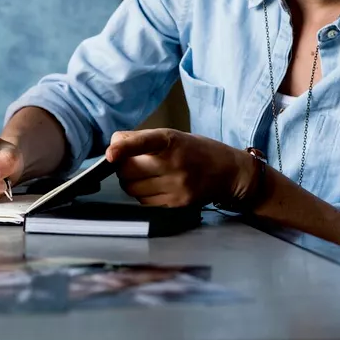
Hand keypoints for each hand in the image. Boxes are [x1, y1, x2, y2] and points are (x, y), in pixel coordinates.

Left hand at [105, 129, 246, 206]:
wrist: (229, 172)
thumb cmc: (196, 150)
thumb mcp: (173, 135)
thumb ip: (141, 139)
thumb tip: (113, 145)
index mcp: (171, 141)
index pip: (143, 142)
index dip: (124, 148)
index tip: (109, 155)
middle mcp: (174, 163)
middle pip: (128, 171)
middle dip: (122, 167)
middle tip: (132, 163)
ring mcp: (176, 186)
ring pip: (132, 189)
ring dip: (131, 182)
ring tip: (145, 175)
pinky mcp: (177, 203)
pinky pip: (144, 201)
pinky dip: (142, 194)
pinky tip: (155, 186)